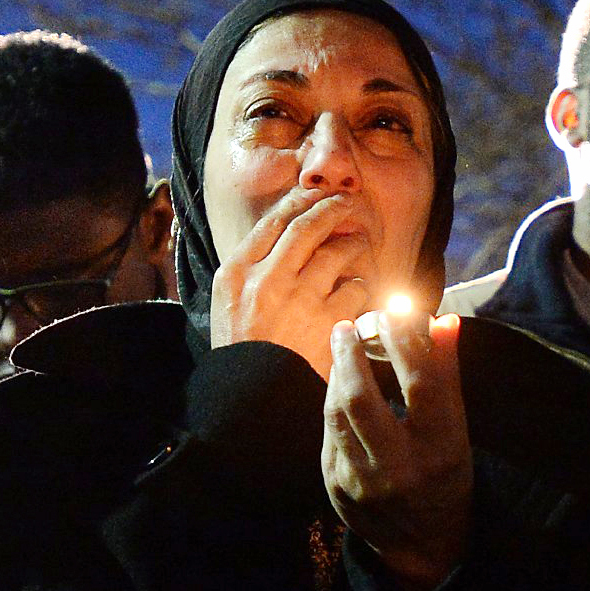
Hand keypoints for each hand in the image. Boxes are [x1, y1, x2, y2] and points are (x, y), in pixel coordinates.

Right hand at [211, 190, 374, 375]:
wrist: (252, 396)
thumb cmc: (242, 349)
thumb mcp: (229, 303)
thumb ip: (252, 269)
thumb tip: (283, 234)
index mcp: (236, 272)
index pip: (273, 221)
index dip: (300, 202)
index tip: (316, 194)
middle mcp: (267, 278)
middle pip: (307, 226)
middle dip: (332, 208)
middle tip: (349, 202)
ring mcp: (299, 299)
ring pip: (337, 252)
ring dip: (354, 244)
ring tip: (360, 243)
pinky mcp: (328, 322)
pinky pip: (355, 289)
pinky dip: (360, 287)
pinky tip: (358, 293)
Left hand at [323, 306, 472, 590]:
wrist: (422, 545)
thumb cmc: (446, 477)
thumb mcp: (458, 433)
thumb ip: (447, 378)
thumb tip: (443, 321)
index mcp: (442, 451)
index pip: (422, 384)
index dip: (405, 342)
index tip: (395, 314)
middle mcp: (401, 468)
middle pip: (363, 399)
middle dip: (350, 354)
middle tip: (348, 326)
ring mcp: (362, 481)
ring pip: (337, 413)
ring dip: (336, 373)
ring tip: (341, 346)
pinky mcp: (336, 486)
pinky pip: (328, 432)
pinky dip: (333, 401)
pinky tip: (339, 384)